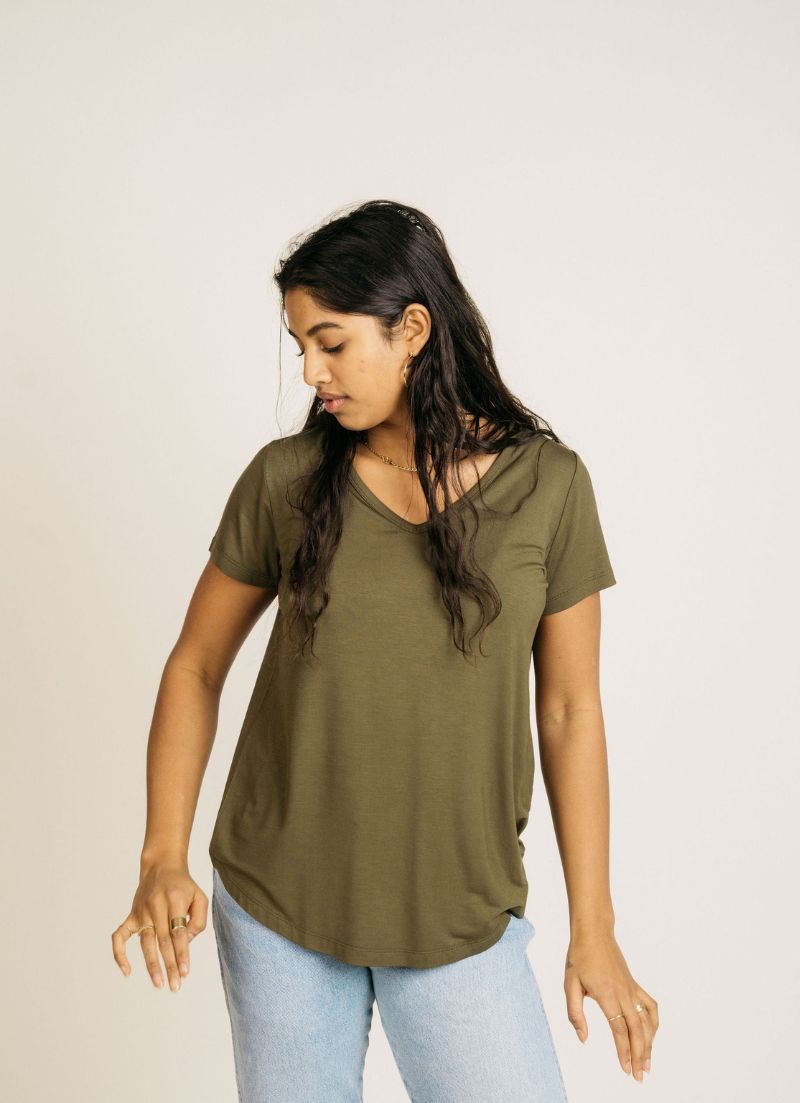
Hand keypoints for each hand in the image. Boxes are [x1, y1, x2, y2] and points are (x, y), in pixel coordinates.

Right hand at [111, 860, 207, 991]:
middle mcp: (156, 906)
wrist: (161, 866)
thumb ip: (198, 920)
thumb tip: (187, 943)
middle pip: (163, 941)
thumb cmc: (183, 886)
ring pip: (146, 942)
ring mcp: (141, 911)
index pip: (178, 932)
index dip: (182, 953)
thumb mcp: (199, 897)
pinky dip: (119, 954)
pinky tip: (126, 971)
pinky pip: (119, 936)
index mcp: (174, 900)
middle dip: (170, 965)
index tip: (185, 972)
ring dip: (151, 965)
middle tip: (175, 986)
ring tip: (159, 984)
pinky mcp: (131, 915)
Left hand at [564, 926, 658, 1082]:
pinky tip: (652, 1035)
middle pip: (637, 1030)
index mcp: (606, 995)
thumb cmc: (579, 958)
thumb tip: (583, 1039)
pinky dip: (654, 1022)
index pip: (619, 1030)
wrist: (594, 933)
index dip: (624, 1052)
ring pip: (647, 1021)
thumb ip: (575, 1013)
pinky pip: (650, 1006)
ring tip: (648, 1063)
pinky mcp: (634, 984)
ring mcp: (631, 989)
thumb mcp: (569, 984)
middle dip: (639, 1055)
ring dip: (649, 1044)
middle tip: (640, 1076)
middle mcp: (623, 993)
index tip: (626, 1069)